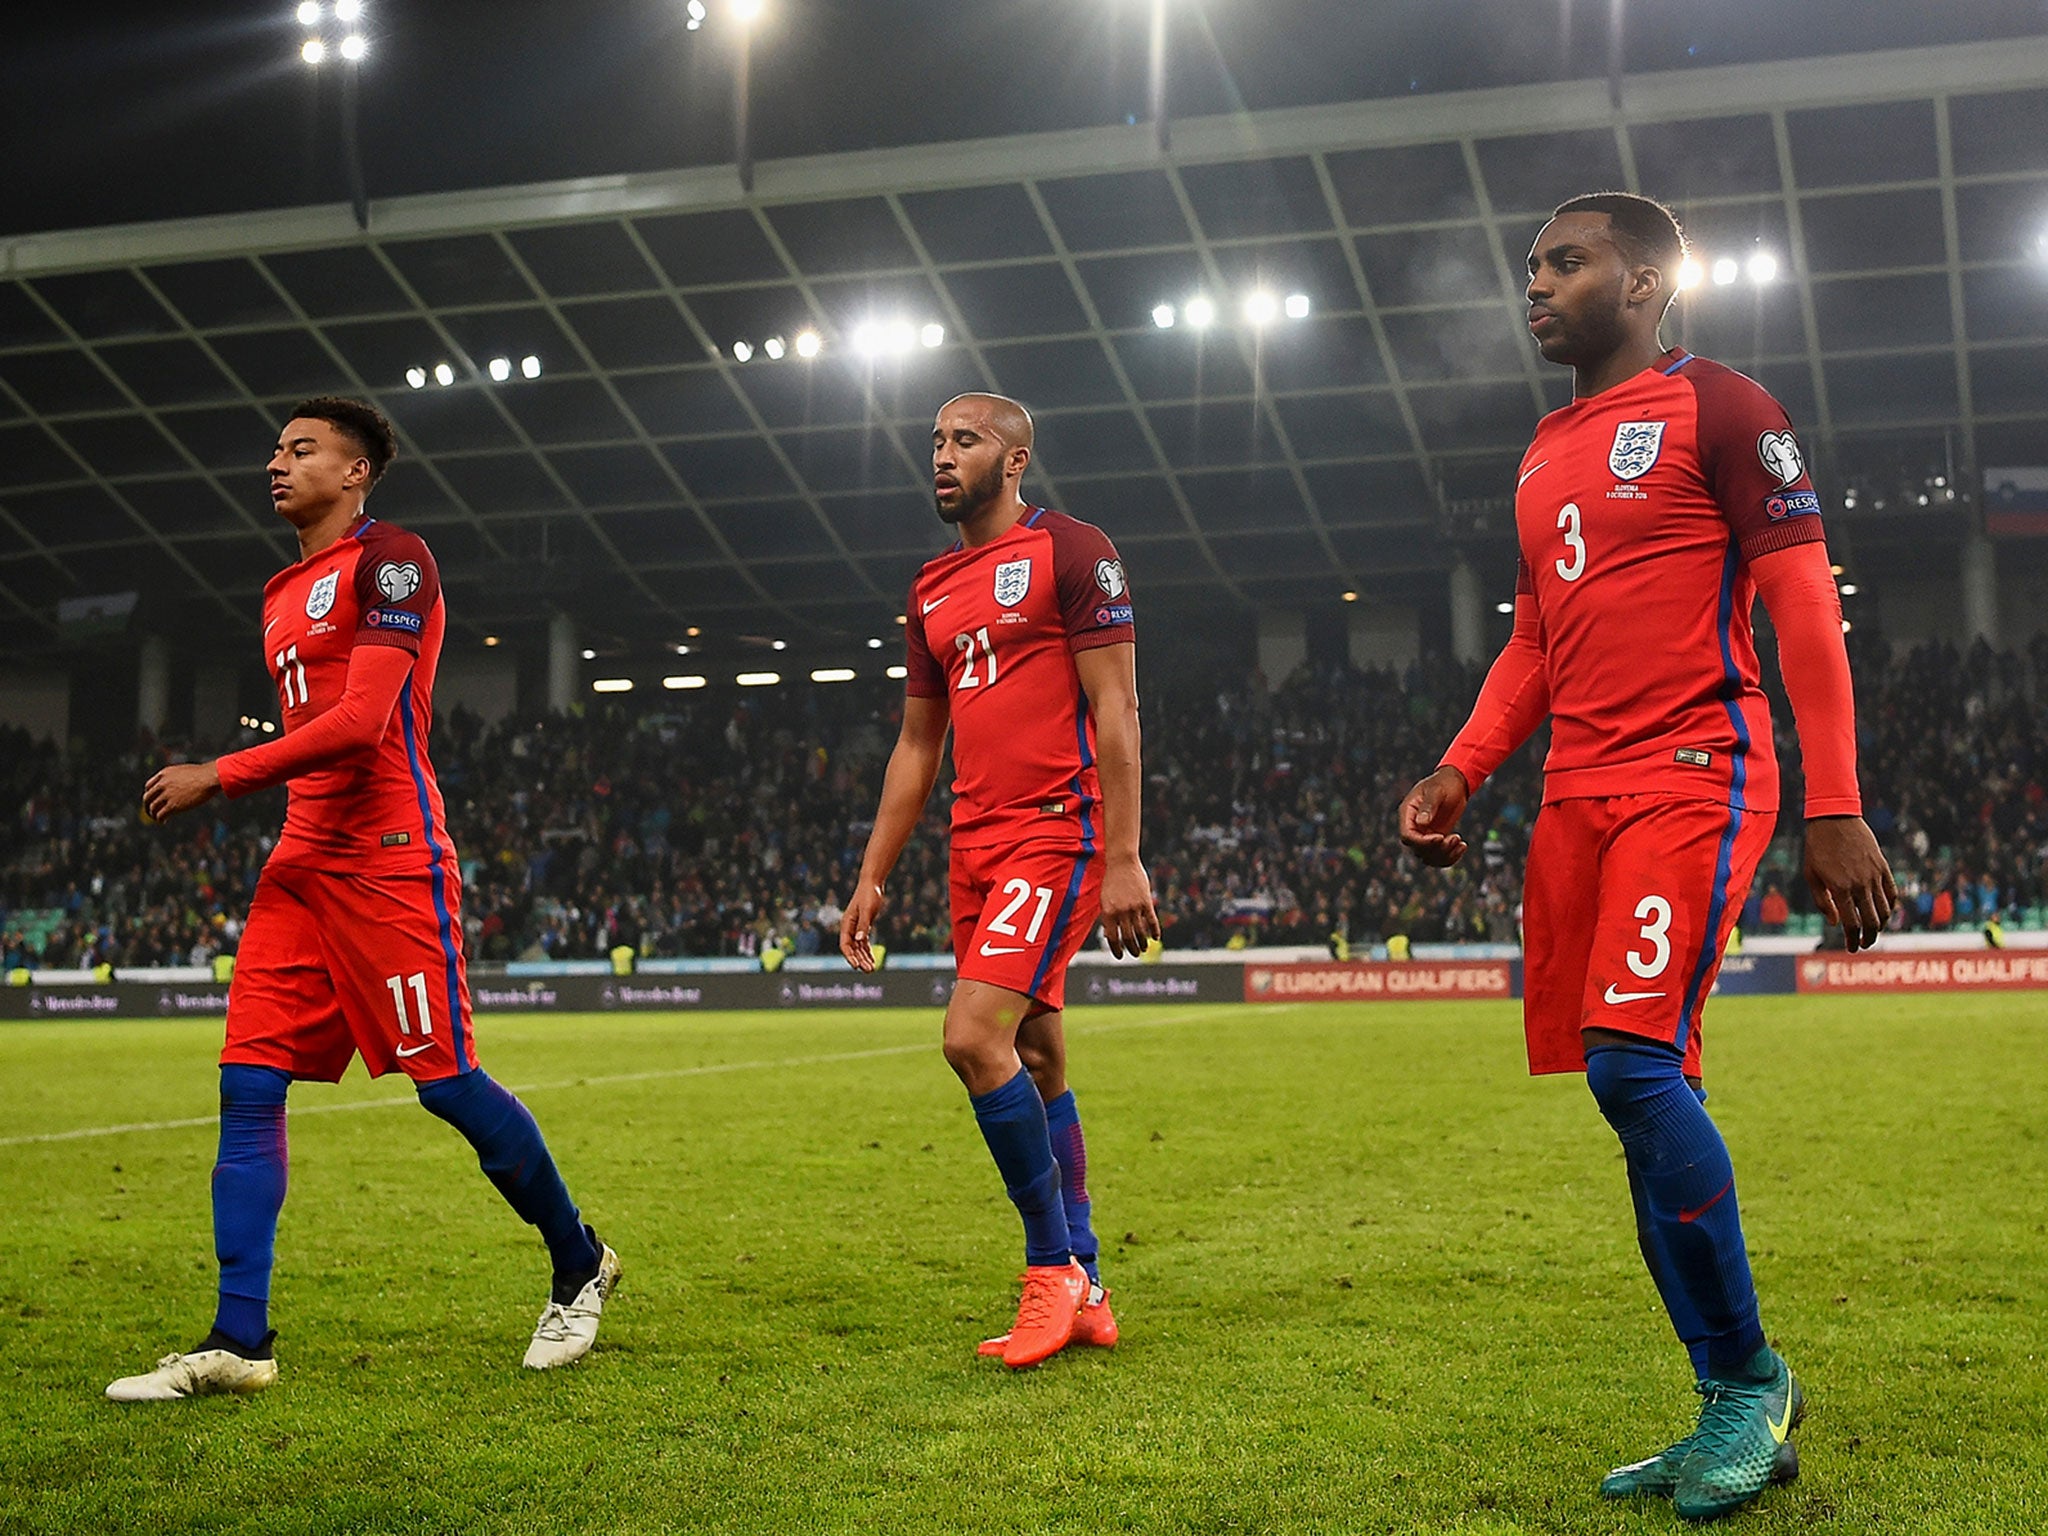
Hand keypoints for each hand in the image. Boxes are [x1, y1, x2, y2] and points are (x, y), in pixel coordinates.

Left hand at [143, 762, 221, 822]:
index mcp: (164, 774)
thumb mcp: (185, 771)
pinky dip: (160, 819)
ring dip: (153, 814)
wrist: (210, 778)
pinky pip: (160, 815)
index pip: (149, 786)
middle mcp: (162, 784)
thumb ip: (178, 777)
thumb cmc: (204, 774)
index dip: (149, 794)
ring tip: (158, 818)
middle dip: (148, 806)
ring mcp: (167, 794)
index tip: (153, 799)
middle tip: (151, 811)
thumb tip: (181, 784)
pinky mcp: (173, 805)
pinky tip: (164, 821)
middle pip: (147, 797)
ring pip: (152, 807)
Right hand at [840, 882, 885, 971]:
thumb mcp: (867, 910)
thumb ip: (863, 925)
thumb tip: (859, 940)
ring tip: (872, 969)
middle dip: (860, 960)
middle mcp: (849, 928)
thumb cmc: (869, 895)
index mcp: (847, 924)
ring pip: (858, 948)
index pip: (845, 945)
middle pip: (852, 949)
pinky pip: (864, 943)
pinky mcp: (863, 927)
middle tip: (869, 970)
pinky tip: (872, 960)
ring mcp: (856, 928)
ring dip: (864, 958)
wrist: (872, 884)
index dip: (850, 956)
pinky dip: (868, 952)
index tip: (856, 966)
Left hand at [1099, 853, 1161, 958]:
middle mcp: (1121, 912)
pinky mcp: (1145, 902)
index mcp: (1108, 913)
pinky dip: (1154, 931)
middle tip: (1134, 954)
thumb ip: (1108, 918)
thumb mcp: (1105, 900)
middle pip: (1128, 938)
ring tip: (1144, 948)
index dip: (1116, 949)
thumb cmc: (1111, 882)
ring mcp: (1134, 908)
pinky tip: (1156, 938)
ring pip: (1140, 932)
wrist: (1122, 863)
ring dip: (1143, 943)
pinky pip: (1151, 921)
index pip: (1113, 938)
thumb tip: (1110, 936)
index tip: (1120, 956)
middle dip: (1131, 949)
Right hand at [1398, 766, 1470, 866]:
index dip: (1423, 841)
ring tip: (1461, 843)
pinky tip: (1463, 846)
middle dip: (1437, 848)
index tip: (1441, 837)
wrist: (1455, 782)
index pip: (1408, 836)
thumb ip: (1429, 805)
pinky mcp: (1437, 838)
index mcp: (1408, 813)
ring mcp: (1425, 834)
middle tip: (1456, 837)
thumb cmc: (1444, 782)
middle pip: (1418, 849)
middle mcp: (1414, 826)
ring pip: (1428, 857)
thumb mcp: (1437, 791)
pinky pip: (1439, 856)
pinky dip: (1450, 857)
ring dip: (1445, 855)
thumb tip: (1422, 822)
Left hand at [1804, 815, 1896, 952]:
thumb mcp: (1811, 875)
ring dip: (1881, 924)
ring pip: (1885, 909)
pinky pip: (1892, 892)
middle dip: (1869, 937)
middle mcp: (1860, 885)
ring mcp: (1874, 875)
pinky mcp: (1883, 866)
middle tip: (1863, 944)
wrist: (1834, 818)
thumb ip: (1823, 901)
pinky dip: (1891, 906)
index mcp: (1840, 889)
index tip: (1851, 948)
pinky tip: (1884, 912)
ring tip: (1872, 930)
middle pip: (1872, 921)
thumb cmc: (1817, 848)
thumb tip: (1835, 923)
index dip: (1853, 940)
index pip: (1852, 924)